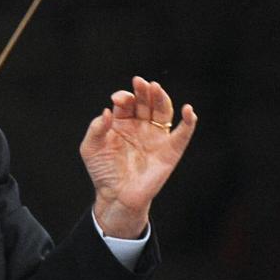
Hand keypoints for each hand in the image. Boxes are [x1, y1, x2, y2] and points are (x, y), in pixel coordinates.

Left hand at [80, 76, 196, 237]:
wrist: (116, 197)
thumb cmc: (103, 172)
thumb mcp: (90, 148)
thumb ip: (96, 128)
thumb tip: (106, 111)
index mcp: (123, 122)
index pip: (127, 102)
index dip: (124, 97)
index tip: (117, 100)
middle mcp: (141, 126)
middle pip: (147, 102)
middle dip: (143, 91)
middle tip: (140, 83)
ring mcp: (156, 137)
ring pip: (163, 111)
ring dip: (161, 98)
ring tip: (155, 88)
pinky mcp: (170, 151)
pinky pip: (183, 134)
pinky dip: (189, 122)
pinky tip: (189, 111)